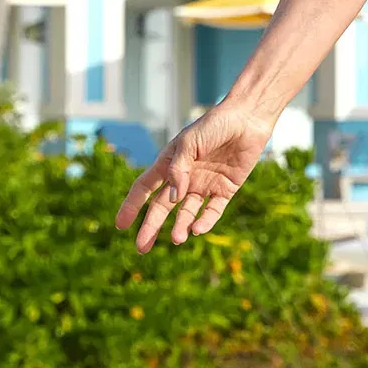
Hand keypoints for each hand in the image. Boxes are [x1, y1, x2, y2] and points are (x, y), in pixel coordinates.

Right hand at [115, 102, 272, 251]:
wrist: (246, 119)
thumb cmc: (214, 125)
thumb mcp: (189, 143)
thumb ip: (178, 169)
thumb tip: (173, 198)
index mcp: (169, 163)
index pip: (144, 188)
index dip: (132, 206)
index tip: (121, 225)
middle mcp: (184, 178)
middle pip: (163, 207)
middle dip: (152, 227)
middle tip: (142, 248)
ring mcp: (204, 185)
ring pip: (187, 213)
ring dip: (180, 226)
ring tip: (177, 239)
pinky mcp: (224, 190)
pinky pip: (212, 211)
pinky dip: (205, 222)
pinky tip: (198, 230)